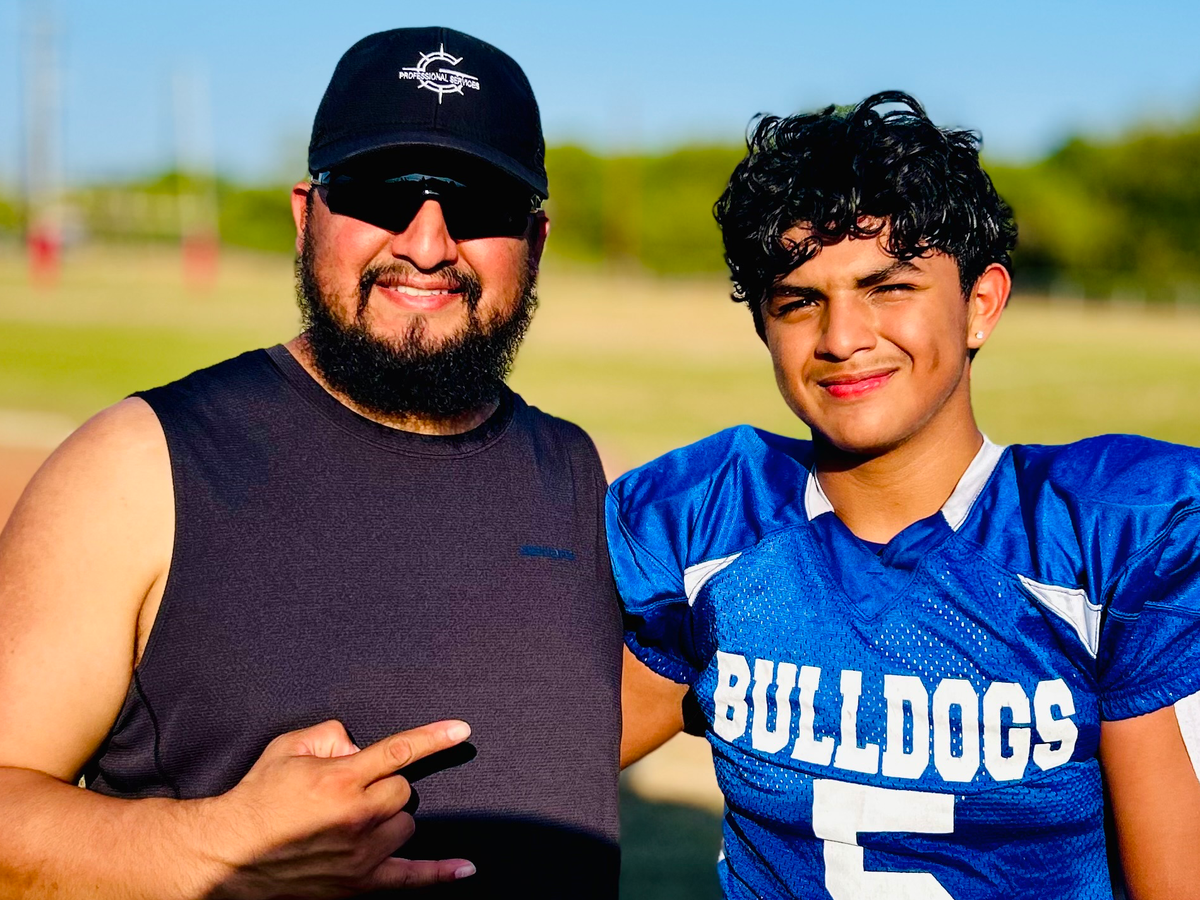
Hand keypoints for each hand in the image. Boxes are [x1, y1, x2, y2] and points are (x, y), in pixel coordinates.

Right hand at [206, 719, 474, 897]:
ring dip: (389, 818)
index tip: (461, 730)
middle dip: (384, 784)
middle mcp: (356, 817)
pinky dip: (439, 873)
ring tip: (354, 819)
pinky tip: (466, 869)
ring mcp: (360, 854)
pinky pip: (408, 877)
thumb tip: (359, 746)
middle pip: (402, 790)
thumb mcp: (287, 747)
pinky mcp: (358, 882)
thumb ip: (330, 735)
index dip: (433, 738)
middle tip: (351, 790)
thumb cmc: (258, 796)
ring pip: (405, 825)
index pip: (398, 752)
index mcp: (340, 780)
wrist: (228, 854)